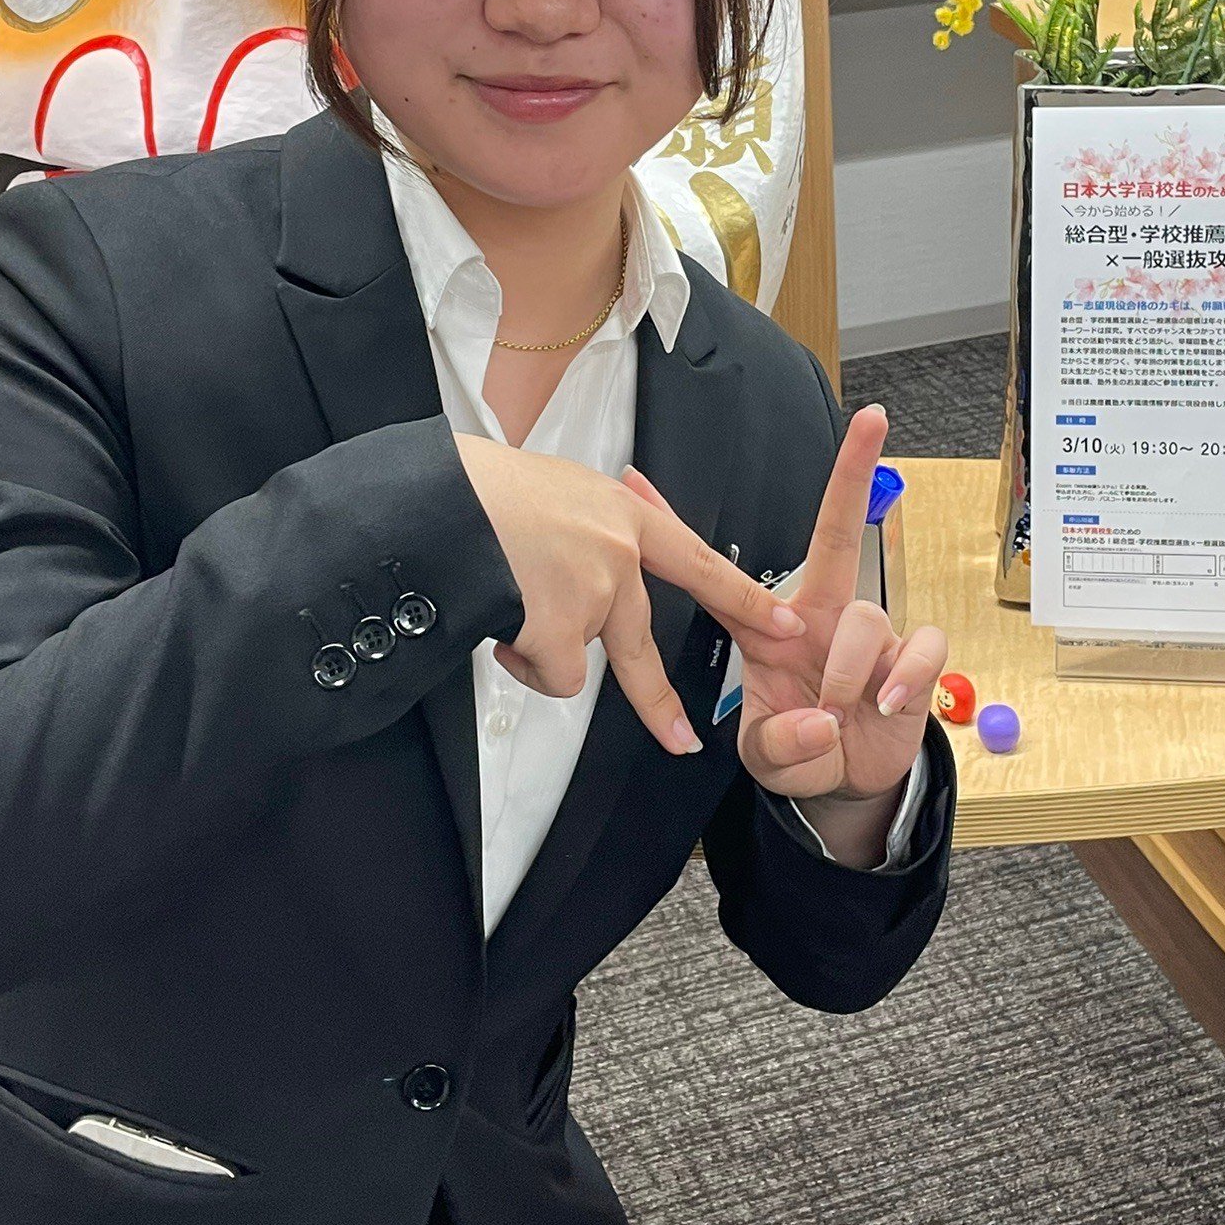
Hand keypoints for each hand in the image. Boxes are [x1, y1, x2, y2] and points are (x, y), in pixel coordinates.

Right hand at [453, 432, 807, 756]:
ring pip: (575, 660)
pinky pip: (549, 674)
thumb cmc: (479, 488)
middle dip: (660, 704)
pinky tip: (497, 623)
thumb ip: (585, 525)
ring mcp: (594, 593)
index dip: (745, 598)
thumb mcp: (552, 485)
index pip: (699, 562)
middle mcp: (618, 554)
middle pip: (643, 643)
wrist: (439, 499)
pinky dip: (519, 661)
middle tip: (682, 739)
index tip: (785, 625)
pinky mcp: (563, 628)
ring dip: (535, 646)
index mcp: (621, 513)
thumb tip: (584, 550)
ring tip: (499, 602)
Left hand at [621, 403, 947, 805]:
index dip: (677, 528)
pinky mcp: (913, 655)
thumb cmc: (802, 748)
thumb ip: (780, 742)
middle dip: (853, 472)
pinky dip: (903, 678)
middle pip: (837, 532)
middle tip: (871, 420)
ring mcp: (871, 632)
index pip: (718, 572)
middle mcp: (822, 615)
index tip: (638, 483)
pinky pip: (918, 646)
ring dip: (844, 672)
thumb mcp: (769, 754)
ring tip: (833, 712)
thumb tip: (819, 722)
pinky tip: (886, 701)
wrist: (853, 778)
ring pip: (862, 617)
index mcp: (772, 628)